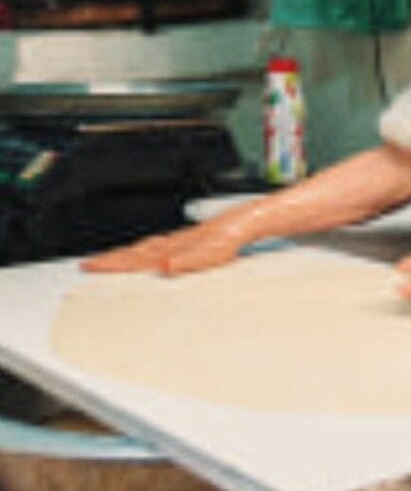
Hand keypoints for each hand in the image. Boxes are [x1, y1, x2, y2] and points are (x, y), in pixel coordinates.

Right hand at [81, 221, 245, 275]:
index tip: (89, 267)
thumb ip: (188, 261)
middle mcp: (170, 244)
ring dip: (122, 255)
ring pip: (142, 249)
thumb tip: (165, 267)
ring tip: (105, 259)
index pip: (135, 259)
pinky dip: (140, 251)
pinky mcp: (184, 242)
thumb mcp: (211, 254)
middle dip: (109, 260)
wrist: (243, 223)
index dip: (112, 264)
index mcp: (172, 249)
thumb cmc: (228, 239)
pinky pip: (154, 246)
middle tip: (86, 265)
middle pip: (133, 253)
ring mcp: (176, 242)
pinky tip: (141, 253)